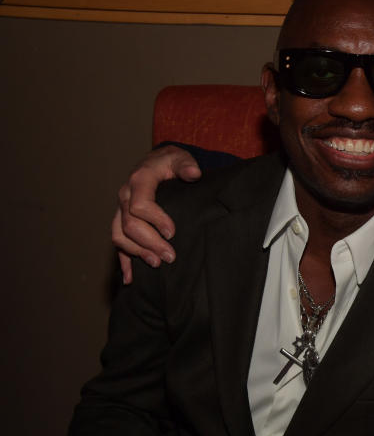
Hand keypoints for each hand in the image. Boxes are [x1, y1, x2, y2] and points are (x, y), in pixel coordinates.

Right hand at [111, 145, 200, 283]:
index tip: (172, 233)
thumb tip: (194, 174)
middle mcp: (125, 196)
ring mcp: (121, 210)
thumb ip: (186, 165)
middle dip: (149, 243)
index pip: (140, 205)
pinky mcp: (122, 221)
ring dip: (137, 252)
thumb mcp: (180, 157)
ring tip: (157, 263)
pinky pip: (118, 243)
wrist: (157, 162)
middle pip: (130, 225)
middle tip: (170, 256)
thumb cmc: (171, 161)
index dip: (155, 220)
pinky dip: (123, 261)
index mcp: (139, 181)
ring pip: (119, 236)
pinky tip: (131, 279)